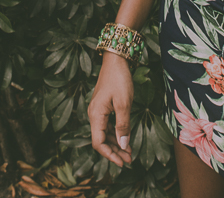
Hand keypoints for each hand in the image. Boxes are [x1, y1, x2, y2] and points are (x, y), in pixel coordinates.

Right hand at [88, 53, 135, 167]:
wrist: (116, 61)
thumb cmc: (119, 80)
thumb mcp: (124, 104)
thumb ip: (123, 125)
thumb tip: (123, 144)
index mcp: (96, 115)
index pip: (98, 143)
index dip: (109, 155)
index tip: (122, 162)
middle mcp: (94, 115)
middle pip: (101, 140)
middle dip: (115, 152)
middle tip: (129, 160)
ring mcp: (98, 111)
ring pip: (104, 134)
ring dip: (116, 144)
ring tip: (129, 153)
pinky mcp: (103, 107)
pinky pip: (107, 126)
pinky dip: (116, 134)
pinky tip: (125, 138)